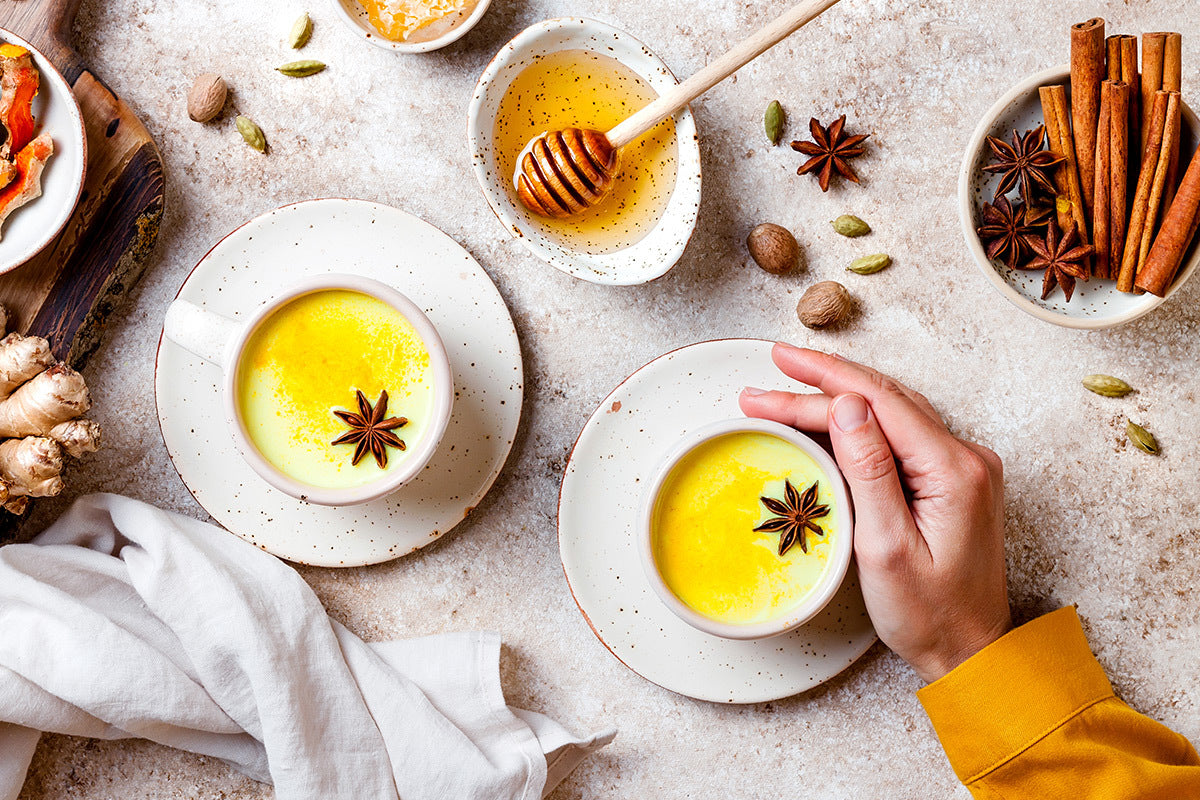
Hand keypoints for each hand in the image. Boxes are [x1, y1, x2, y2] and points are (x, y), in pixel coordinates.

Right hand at [739, 343, 1010, 682]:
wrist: (971, 652)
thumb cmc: (930, 613)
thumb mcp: (886, 547)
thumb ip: (869, 470)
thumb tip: (847, 405)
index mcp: (954, 469)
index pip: (878, 403)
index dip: (823, 380)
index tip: (778, 366)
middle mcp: (965, 457)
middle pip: (884, 400)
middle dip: (821, 383)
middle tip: (769, 375)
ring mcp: (961, 467)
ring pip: (891, 412)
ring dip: (837, 397)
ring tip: (786, 389)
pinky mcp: (950, 480)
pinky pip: (899, 434)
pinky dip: (859, 421)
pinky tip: (828, 417)